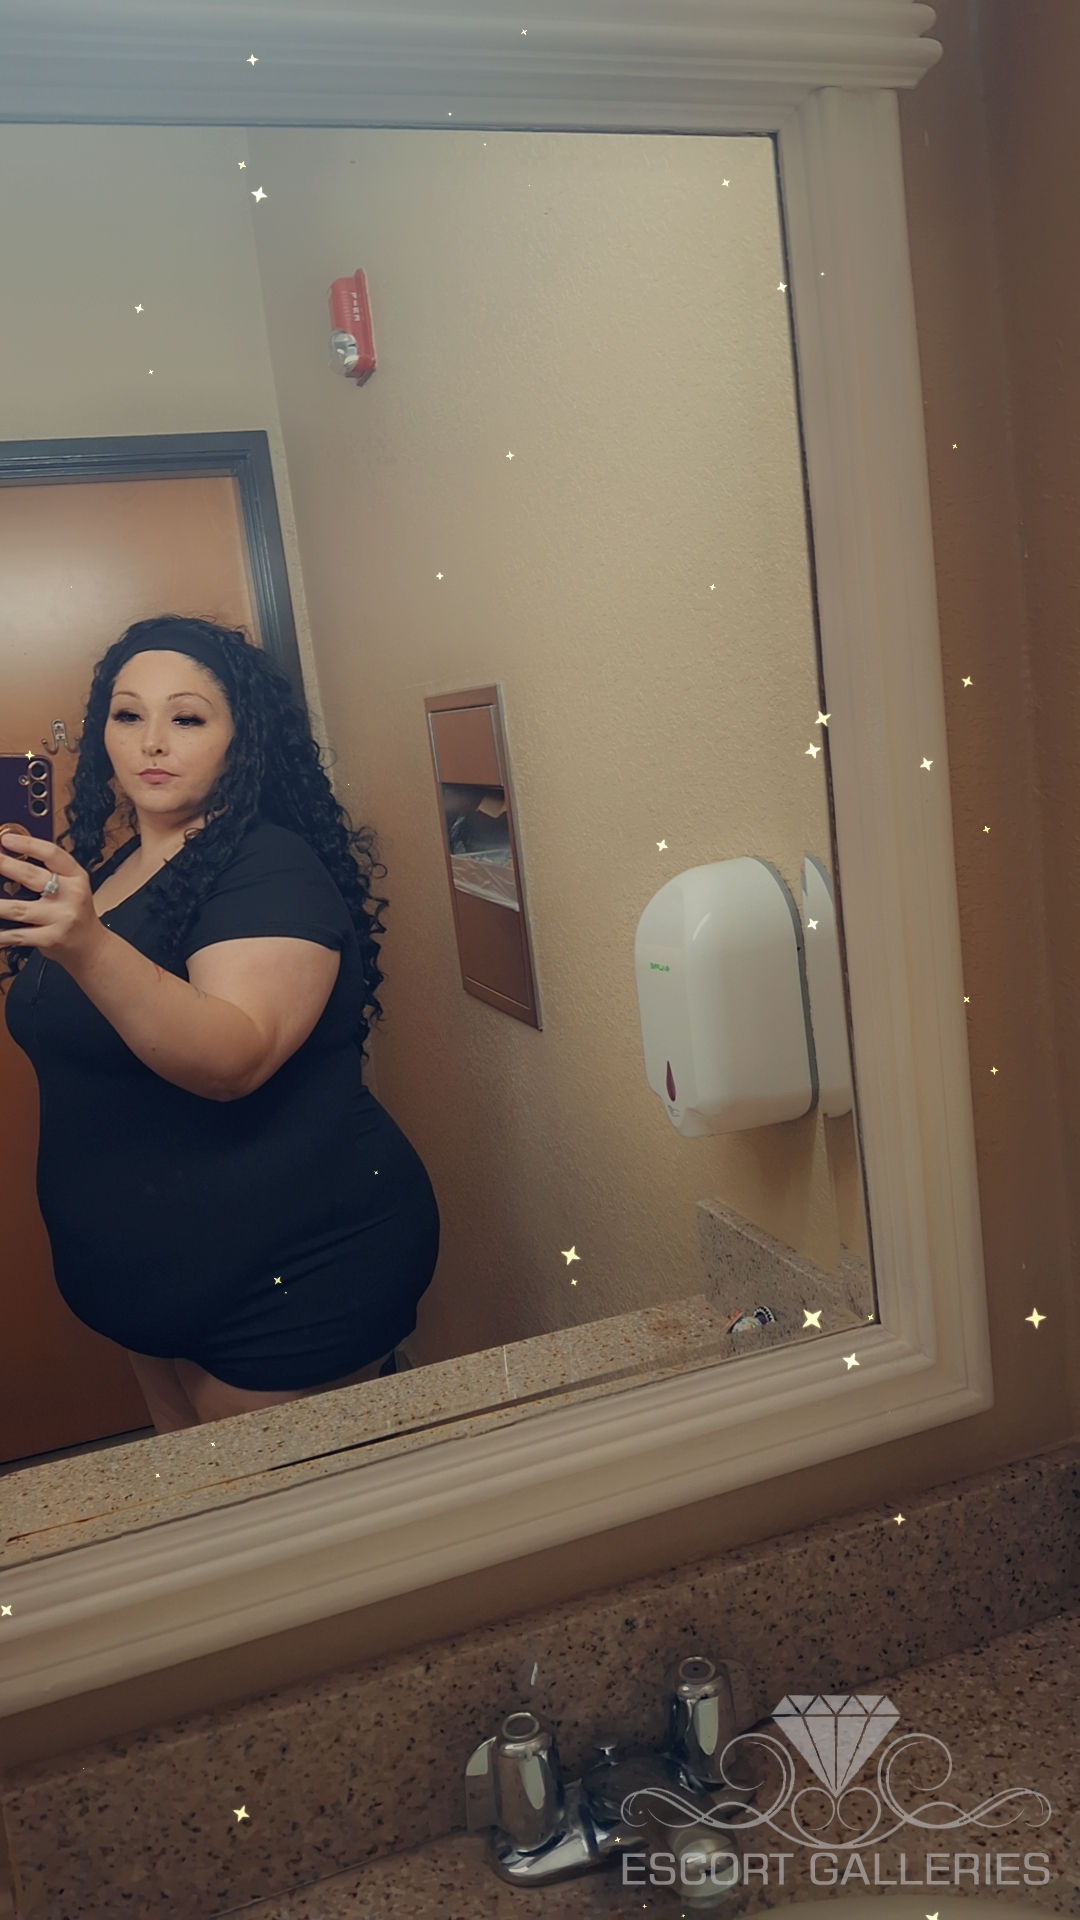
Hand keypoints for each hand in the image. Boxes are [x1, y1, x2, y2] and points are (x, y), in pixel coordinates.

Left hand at [0, 830, 103, 964]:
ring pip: (18, 908)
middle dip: (5, 865)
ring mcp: (61, 918)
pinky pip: (18, 935)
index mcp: (76, 876)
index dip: (27, 844)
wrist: (89, 944)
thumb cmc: (75, 911)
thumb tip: (11, 856)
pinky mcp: (51, 938)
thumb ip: (48, 871)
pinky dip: (1, 935)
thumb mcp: (70, 885)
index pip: (52, 854)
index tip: (6, 840)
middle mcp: (71, 895)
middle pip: (32, 877)